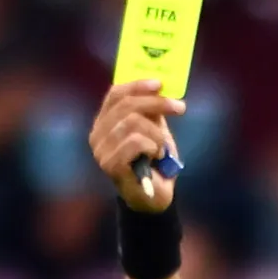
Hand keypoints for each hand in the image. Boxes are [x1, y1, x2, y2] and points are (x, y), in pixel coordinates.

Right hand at [87, 80, 183, 213]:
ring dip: (156, 133)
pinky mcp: (110, 165)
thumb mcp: (154, 128)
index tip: (160, 84)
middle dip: (157, 104)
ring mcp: (101, 151)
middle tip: (179, 108)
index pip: (115, 94)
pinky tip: (155, 157)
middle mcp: (98, 135)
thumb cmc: (153, 159)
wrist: (154, 195)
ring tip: (161, 147)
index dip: (138, 85)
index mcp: (105, 122)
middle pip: (126, 105)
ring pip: (133, 123)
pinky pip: (135, 142)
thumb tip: (159, 86)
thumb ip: (151, 109)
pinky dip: (153, 147)